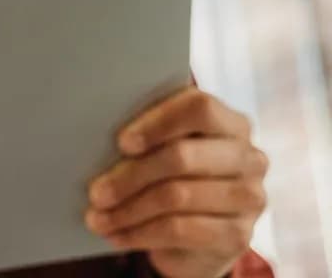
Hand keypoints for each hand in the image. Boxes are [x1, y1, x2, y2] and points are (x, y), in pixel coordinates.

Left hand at [85, 87, 269, 277]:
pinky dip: (140, 233)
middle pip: (183, 157)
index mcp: (231, 123)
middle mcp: (248, 158)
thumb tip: (96, 134)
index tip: (122, 143)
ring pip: (177, 196)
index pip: (199, 108)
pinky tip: (117, 235)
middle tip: (95, 192)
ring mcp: (249, 198)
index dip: (158, 123)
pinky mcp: (239, 236)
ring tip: (96, 217)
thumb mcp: (162, 150)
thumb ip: (146, 135)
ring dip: (128, 209)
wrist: (199, 236)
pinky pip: (181, 230)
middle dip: (130, 175)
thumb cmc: (172, 177)